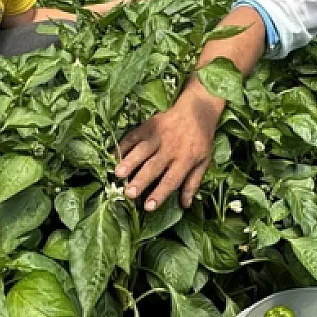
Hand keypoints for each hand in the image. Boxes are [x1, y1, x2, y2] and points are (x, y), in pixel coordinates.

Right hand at [113, 89, 220, 210]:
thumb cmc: (201, 140)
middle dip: (140, 180)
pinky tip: (112, 156)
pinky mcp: (149, 125)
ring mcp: (158, 136)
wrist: (197, 109)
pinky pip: (133, 136)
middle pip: (154, 167)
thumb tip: (185, 204)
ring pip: (141, 151)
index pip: (171, 180)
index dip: (159, 194)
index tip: (148, 206)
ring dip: (129, 162)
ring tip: (118, 174)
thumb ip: (193, 183)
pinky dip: (122, 146)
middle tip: (128, 193)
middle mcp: (171, 149)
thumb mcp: (203, 162)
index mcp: (185, 160)